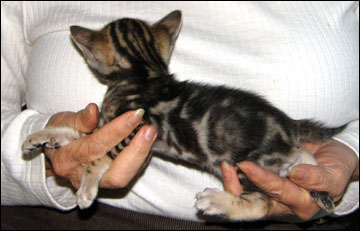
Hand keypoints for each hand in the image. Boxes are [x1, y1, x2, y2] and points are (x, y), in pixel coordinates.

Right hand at [44, 103, 156, 188]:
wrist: (55, 154)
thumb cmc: (59, 135)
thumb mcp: (63, 122)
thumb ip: (79, 118)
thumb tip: (93, 110)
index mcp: (68, 158)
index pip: (97, 146)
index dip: (118, 131)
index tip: (135, 116)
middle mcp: (82, 176)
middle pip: (115, 174)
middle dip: (136, 152)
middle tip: (149, 130)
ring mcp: (96, 183)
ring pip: (123, 178)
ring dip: (141, 156)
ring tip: (150, 134)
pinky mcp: (106, 183)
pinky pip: (125, 175)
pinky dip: (138, 160)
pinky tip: (144, 143)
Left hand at [221, 140, 358, 219]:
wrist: (333, 156)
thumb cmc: (336, 166)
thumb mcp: (334, 174)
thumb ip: (318, 178)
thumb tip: (296, 174)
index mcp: (300, 203)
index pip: (278, 192)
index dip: (262, 180)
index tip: (246, 165)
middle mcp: (281, 202)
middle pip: (253, 204)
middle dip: (231, 199)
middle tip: (211, 193)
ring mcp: (270, 193)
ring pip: (244, 197)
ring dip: (226, 190)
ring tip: (210, 184)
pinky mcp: (262, 182)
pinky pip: (243, 185)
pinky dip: (230, 180)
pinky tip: (221, 170)